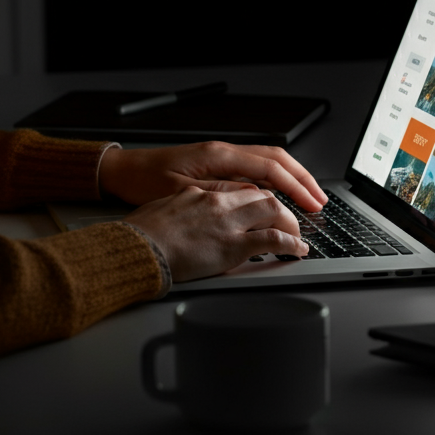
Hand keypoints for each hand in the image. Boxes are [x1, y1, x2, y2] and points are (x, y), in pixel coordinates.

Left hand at [99, 141, 326, 212]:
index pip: (269, 168)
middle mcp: (222, 150)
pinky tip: (279, 193)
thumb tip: (256, 197)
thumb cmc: (145, 182)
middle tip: (321, 201)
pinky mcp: (215, 162)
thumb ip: (221, 194)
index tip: (312, 204)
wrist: (123, 171)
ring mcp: (219, 155)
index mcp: (217, 155)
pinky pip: (253, 166)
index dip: (295, 186)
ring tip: (308, 197)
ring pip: (266, 160)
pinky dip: (273, 178)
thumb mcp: (183, 194)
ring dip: (290, 177)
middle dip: (302, 178)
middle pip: (275, 158)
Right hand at [124, 185, 307, 282]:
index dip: (256, 194)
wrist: (136, 247)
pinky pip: (272, 239)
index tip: (265, 202)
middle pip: (260, 192)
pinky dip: (290, 243)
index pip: (237, 185)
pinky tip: (298, 249)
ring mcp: (226, 221)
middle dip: (280, 203)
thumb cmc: (141, 233)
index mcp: (198, 191)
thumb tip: (184, 214)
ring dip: (289, 220)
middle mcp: (216, 200)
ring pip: (272, 209)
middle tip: (290, 216)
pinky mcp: (233, 244)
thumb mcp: (160, 208)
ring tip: (297, 232)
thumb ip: (180, 206)